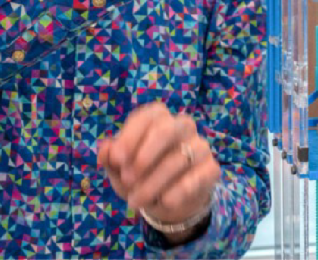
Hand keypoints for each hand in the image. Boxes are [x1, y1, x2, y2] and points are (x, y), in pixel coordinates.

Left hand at [98, 102, 218, 236]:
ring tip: (136, 201)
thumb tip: (106, 150)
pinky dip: (179, 191)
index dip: (130, 137)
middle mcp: (182, 126)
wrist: (167, 202)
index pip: (147, 117)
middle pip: (166, 130)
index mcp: (158, 119)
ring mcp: (200, 146)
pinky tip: (164, 201)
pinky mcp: (211, 168)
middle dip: (144, 156)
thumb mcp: (119, 170)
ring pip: (178, 159)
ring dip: (153, 184)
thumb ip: (111, 158)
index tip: (116, 160)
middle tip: (127, 179)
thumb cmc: (140, 177)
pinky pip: (197, 176)